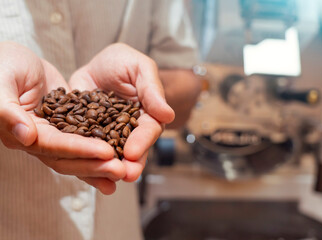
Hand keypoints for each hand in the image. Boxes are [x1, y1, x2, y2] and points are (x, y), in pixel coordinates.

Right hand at [0, 42, 124, 193]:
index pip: (53, 146)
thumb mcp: (1, 82)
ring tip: (123, 172)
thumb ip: (7, 110)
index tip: (106, 152)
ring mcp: (52, 135)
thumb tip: (27, 137)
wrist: (12, 59)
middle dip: (95, 165)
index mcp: (18, 131)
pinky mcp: (65, 128)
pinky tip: (117, 159)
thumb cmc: (3, 63)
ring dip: (99, 165)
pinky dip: (97, 154)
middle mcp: (35, 139)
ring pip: (77, 156)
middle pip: (68, 158)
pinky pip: (83, 142)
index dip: (80, 150)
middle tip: (122, 170)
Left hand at [70, 43, 174, 184]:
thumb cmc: (123, 62)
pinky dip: (84, 161)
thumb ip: (152, 90)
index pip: (147, 130)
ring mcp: (108, 134)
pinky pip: (86, 149)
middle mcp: (129, 129)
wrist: (97, 64)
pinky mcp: (87, 135)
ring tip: (106, 180)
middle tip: (125, 175)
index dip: (142, 142)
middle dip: (129, 164)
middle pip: (131, 150)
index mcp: (146, 115)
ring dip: (108, 168)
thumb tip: (167, 115)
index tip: (133, 152)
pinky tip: (81, 171)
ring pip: (110, 155)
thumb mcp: (139, 68)